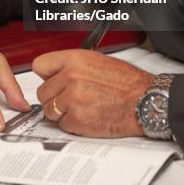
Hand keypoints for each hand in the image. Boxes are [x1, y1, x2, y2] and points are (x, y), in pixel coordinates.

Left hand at [33, 49, 154, 137]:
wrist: (144, 99)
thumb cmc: (126, 81)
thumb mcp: (97, 60)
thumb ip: (72, 65)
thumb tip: (54, 73)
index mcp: (74, 59)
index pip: (39, 65)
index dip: (46, 75)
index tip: (50, 80)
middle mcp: (71, 77)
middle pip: (42, 92)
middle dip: (54, 97)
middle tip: (69, 98)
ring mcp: (73, 100)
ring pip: (50, 110)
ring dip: (62, 112)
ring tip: (80, 107)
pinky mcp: (78, 120)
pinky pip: (63, 125)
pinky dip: (73, 124)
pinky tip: (87, 116)